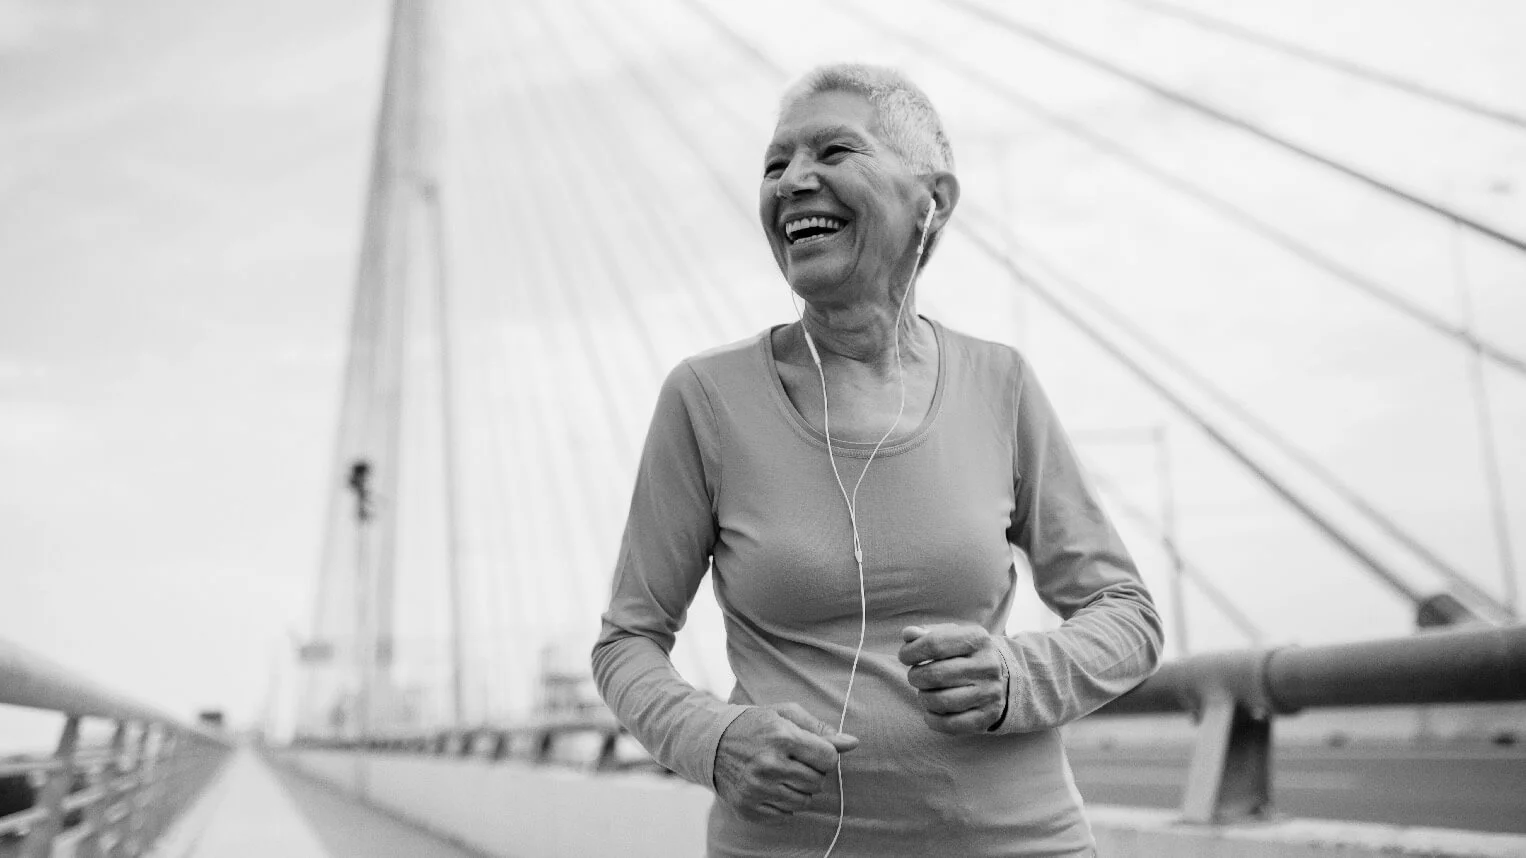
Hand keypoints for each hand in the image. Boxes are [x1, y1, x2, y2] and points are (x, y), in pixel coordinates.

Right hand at [713, 703, 858, 822]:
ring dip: (800, 789)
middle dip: (812, 772)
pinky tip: (770, 786)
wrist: (711, 743)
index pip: (829, 758)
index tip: (812, 750)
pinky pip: (785, 815)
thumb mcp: (786, 715)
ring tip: (784, 773)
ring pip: (804, 801)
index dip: (825, 754)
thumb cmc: (755, 725)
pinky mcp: (749, 808)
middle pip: (818, 782)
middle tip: (794, 761)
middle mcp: (769, 765)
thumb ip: (821, 730)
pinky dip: (783, 802)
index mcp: (782, 737)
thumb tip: (853, 743)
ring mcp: (757, 790)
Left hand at [899, 624, 1009, 734]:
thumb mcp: (948, 636)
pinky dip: (933, 719)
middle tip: (915, 677)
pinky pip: (951, 724)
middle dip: (915, 677)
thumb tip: (908, 634)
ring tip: (925, 692)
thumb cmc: (962, 653)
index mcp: (977, 639)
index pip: (934, 644)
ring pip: (941, 701)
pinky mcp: (988, 716)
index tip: (904, 657)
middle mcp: (987, 665)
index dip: (911, 652)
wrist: (998, 678)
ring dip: (924, 698)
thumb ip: (925, 633)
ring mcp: (990, 692)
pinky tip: (931, 711)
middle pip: (935, 674)